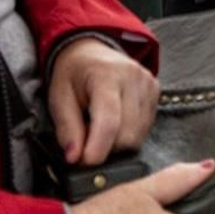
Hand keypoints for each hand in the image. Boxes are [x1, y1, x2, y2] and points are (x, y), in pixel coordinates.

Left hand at [48, 37, 157, 164]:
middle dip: (105, 147)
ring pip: (138, 136)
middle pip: (127, 134)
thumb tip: (74, 157)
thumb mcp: (58, 97)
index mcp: (106, 75)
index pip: (109, 120)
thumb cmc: (73, 74)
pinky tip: (115, 121)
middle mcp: (133, 78)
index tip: (85, 162)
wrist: (91, 51)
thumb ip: (67, 128)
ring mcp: (148, 84)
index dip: (98, 148)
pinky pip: (145, 129)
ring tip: (99, 126)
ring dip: (117, 142)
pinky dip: (128, 134)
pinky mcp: (156, 92)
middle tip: (87, 138)